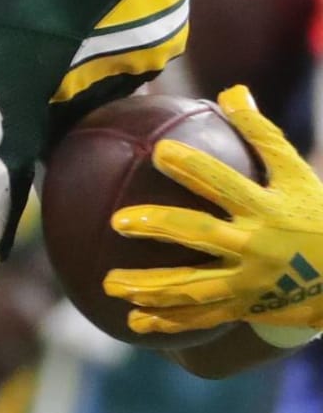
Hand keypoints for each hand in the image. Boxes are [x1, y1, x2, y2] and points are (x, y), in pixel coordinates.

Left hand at [104, 85, 322, 333]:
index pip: (226, 183)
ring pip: (195, 286)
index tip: (159, 152)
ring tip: (109, 283)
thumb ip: (261, 135)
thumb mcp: (297, 173)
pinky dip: (169, 320)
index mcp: (269, 207)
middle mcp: (258, 245)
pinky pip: (203, 317)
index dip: (194, 167)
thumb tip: (231, 90)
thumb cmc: (314, 214)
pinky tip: (133, 322)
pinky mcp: (247, 308)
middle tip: (119, 221)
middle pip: (202, 235)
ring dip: (151, 287)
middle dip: (160, 227)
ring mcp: (252, 281)